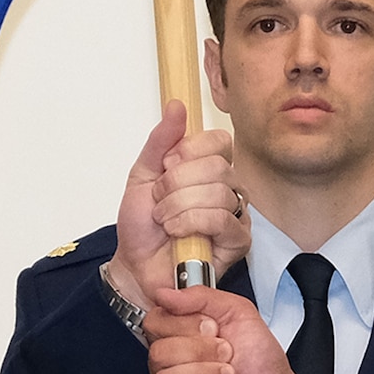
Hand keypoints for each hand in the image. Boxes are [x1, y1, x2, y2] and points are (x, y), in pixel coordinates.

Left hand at [110, 101, 248, 306]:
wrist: (136, 266)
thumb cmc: (142, 226)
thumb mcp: (142, 176)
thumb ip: (159, 142)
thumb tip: (176, 106)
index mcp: (208, 168)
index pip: (219, 141)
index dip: (189, 151)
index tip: (165, 167)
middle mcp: (227, 188)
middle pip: (217, 166)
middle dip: (177, 184)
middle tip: (159, 201)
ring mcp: (236, 215)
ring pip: (218, 193)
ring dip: (179, 206)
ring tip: (163, 220)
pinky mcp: (238, 242)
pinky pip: (223, 220)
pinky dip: (191, 222)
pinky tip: (177, 232)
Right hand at [146, 287, 312, 373]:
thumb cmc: (260, 362)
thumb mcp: (239, 313)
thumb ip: (202, 297)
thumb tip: (164, 293)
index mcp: (180, 336)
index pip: (154, 322)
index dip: (183, 324)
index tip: (212, 327)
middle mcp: (171, 365)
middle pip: (158, 352)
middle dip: (200, 351)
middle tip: (227, 353)